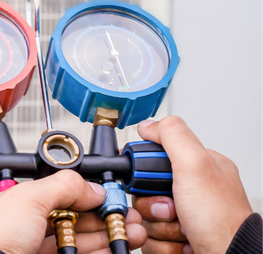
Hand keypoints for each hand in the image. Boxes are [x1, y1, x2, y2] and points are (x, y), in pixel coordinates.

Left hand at [0, 170, 146, 253]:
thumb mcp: (26, 199)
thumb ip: (61, 187)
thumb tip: (90, 187)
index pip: (40, 188)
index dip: (71, 189)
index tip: (98, 191)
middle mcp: (5, 224)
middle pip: (59, 214)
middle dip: (95, 213)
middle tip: (121, 212)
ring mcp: (20, 247)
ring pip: (69, 238)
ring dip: (101, 233)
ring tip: (129, 229)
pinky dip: (94, 250)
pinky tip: (114, 246)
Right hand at [132, 116, 252, 253]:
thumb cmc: (221, 220)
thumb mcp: (196, 165)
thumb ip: (172, 136)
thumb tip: (148, 124)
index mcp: (197, 168)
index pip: (153, 160)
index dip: (145, 174)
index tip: (152, 182)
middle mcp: (190, 191)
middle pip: (144, 192)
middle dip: (152, 206)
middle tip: (171, 210)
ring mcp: (183, 216)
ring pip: (145, 216)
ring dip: (158, 227)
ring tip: (181, 230)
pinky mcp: (176, 237)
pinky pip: (150, 238)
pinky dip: (162, 244)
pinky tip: (182, 243)